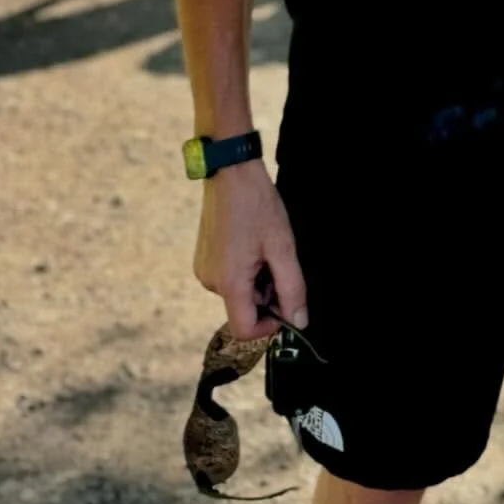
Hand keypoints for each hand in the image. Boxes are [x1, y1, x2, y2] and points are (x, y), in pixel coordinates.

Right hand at [193, 159, 307, 339]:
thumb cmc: (257, 206)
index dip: (270, 325)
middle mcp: (210, 282)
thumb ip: (292, 288)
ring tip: (264, 247)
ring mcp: (204, 270)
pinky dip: (245, 269)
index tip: (287, 301)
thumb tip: (299, 321)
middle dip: (266, 294)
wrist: (230, 173)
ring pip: (238, 293)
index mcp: (229, 283)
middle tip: (278, 260)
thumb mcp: (283, 247)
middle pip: (244, 309)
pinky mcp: (203, 259)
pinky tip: (252, 243)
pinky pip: (228, 277)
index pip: (245, 330)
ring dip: (257, 280)